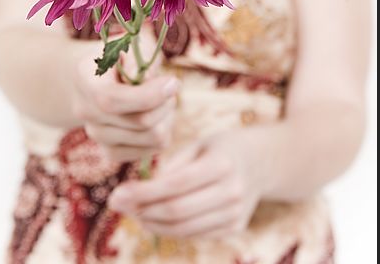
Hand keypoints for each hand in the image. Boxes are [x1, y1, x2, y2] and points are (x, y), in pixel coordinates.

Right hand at [70, 32, 179, 162]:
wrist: (100, 77)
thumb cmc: (122, 56)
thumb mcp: (131, 43)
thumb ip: (138, 58)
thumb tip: (147, 80)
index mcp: (84, 80)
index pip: (111, 100)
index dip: (148, 96)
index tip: (173, 82)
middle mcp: (85, 112)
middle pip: (140, 122)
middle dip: (166, 102)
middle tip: (170, 85)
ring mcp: (97, 135)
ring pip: (152, 138)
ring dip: (167, 116)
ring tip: (162, 99)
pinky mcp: (112, 152)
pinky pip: (153, 149)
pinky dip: (163, 131)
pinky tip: (157, 114)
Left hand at [108, 128, 264, 238]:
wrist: (262, 163)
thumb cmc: (223, 148)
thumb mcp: (200, 144)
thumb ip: (174, 166)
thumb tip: (141, 191)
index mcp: (222, 164)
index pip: (175, 185)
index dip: (143, 193)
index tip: (117, 193)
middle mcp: (232, 192)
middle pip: (176, 212)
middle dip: (141, 210)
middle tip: (117, 203)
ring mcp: (236, 215)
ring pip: (182, 230)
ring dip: (151, 224)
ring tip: (132, 211)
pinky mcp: (234, 228)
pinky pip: (193, 235)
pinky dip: (169, 230)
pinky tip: (153, 218)